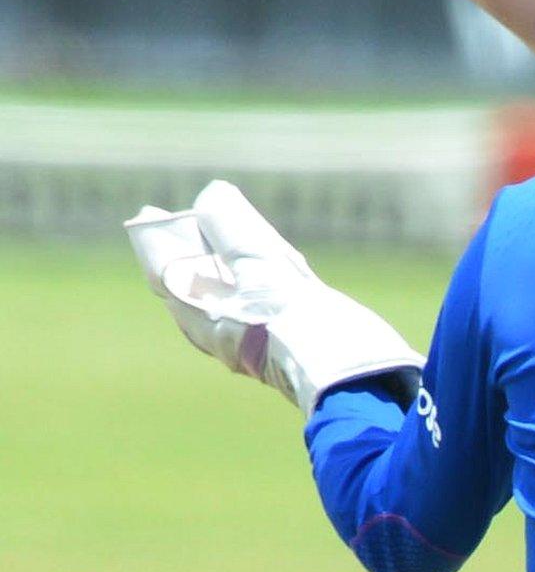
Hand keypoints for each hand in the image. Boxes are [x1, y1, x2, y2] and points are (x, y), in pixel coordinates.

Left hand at [126, 181, 421, 415]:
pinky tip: (267, 273)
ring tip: (222, 241)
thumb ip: (232, 228)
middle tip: (179, 221)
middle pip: (193, 283)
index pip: (167, 270)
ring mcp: (254, 338)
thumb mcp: (260, 265)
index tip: (149, 214)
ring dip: (222, 265)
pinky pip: (256, 304)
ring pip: (226, 294)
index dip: (158, 239)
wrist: (347, 374)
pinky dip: (252, 280)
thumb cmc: (296, 322)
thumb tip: (211, 196)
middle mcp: (223, 331)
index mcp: (204, 316)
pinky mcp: (285, 341)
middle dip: (188, 251)